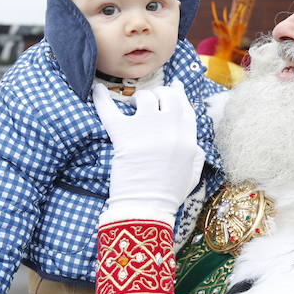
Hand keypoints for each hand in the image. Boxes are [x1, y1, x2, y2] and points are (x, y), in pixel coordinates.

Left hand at [93, 79, 204, 214]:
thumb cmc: (169, 195)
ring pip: (144, 98)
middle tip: (150, 101)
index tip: (174, 86)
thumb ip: (197, 155)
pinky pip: (110, 110)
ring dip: (138, 99)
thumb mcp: (192, 174)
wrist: (147, 207)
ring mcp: (148, 129)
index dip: (178, 94)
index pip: (185, 107)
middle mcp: (171, 128)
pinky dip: (101, 99)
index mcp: (189, 138)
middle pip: (167, 96)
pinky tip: (96, 90)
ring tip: (132, 107)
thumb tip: (195, 145)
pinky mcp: (124, 135)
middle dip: (160, 94)